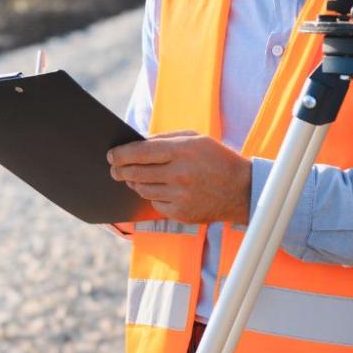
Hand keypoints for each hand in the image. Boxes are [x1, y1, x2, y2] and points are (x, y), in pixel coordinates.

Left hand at [107, 131, 251, 225]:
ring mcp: (180, 196)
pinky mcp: (181, 213)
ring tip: (135, 177)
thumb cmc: (217, 159)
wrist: (242, 190)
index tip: (111, 156)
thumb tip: (137, 143)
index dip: (121, 154)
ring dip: (135, 183)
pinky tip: (160, 189)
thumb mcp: (196, 139)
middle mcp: (179, 174)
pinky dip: (154, 196)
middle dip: (120, 170)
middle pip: (136, 173)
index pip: (140, 152)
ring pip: (143, 189)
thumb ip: (166, 139)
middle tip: (114, 169)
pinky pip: (155, 204)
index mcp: (182, 151)